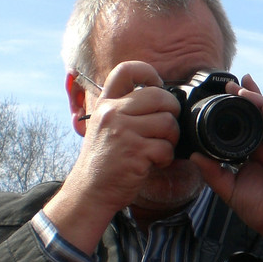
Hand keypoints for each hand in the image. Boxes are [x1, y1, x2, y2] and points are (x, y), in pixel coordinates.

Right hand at [46, 61, 181, 250]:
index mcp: (107, 103)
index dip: (149, 73)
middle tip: (165, 129)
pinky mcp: (134, 151)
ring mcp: (123, 131)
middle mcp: (113, 113)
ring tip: (156, 150)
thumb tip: (162, 97)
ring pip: (168, 123)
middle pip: (160, 96)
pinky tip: (152, 163)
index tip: (157, 88)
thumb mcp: (106, 127)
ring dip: (170, 140)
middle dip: (172, 113)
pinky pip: (166, 148)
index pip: (127, 69)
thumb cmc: (105, 161)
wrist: (90, 191)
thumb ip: (127, 110)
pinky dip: (165, 158)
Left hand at [193, 74, 262, 261]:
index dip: (238, 106)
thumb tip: (194, 155)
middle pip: (262, 113)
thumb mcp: (229, 190)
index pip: (247, 122)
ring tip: (244, 93)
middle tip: (231, 84)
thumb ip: (213, 172)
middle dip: (248, 96)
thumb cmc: (261, 211)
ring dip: (261, 101)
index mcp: (256, 152)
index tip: (222, 92)